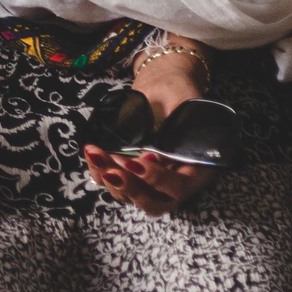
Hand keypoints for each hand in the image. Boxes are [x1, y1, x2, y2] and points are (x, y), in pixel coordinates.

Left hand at [83, 49, 217, 217]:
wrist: (163, 89)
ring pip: (130, 196)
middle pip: (153, 202)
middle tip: (111, 169)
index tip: (139, 161)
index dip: (158, 179)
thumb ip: (173, 127)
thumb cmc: (177, 94)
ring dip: (110, 178)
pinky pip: (115, 183)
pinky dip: (100, 172)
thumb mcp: (180, 103)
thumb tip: (158, 156)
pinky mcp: (131, 174)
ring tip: (96, 153)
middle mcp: (176, 182)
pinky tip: (92, 153)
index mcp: (198, 168)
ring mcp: (151, 182)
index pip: (180, 186)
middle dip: (130, 187)